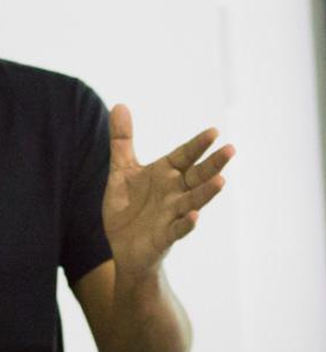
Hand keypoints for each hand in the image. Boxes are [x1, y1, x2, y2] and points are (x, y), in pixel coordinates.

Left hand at [103, 104, 234, 275]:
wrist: (122, 245)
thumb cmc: (128, 206)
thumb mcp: (122, 170)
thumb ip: (122, 140)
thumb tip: (120, 105)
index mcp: (165, 174)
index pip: (185, 156)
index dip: (197, 145)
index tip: (214, 131)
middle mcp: (173, 192)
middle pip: (197, 176)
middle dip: (213, 164)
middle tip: (231, 149)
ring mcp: (171, 215)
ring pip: (193, 201)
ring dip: (206, 192)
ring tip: (221, 181)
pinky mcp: (164, 236)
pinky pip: (178, 229)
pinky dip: (187, 223)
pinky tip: (195, 216)